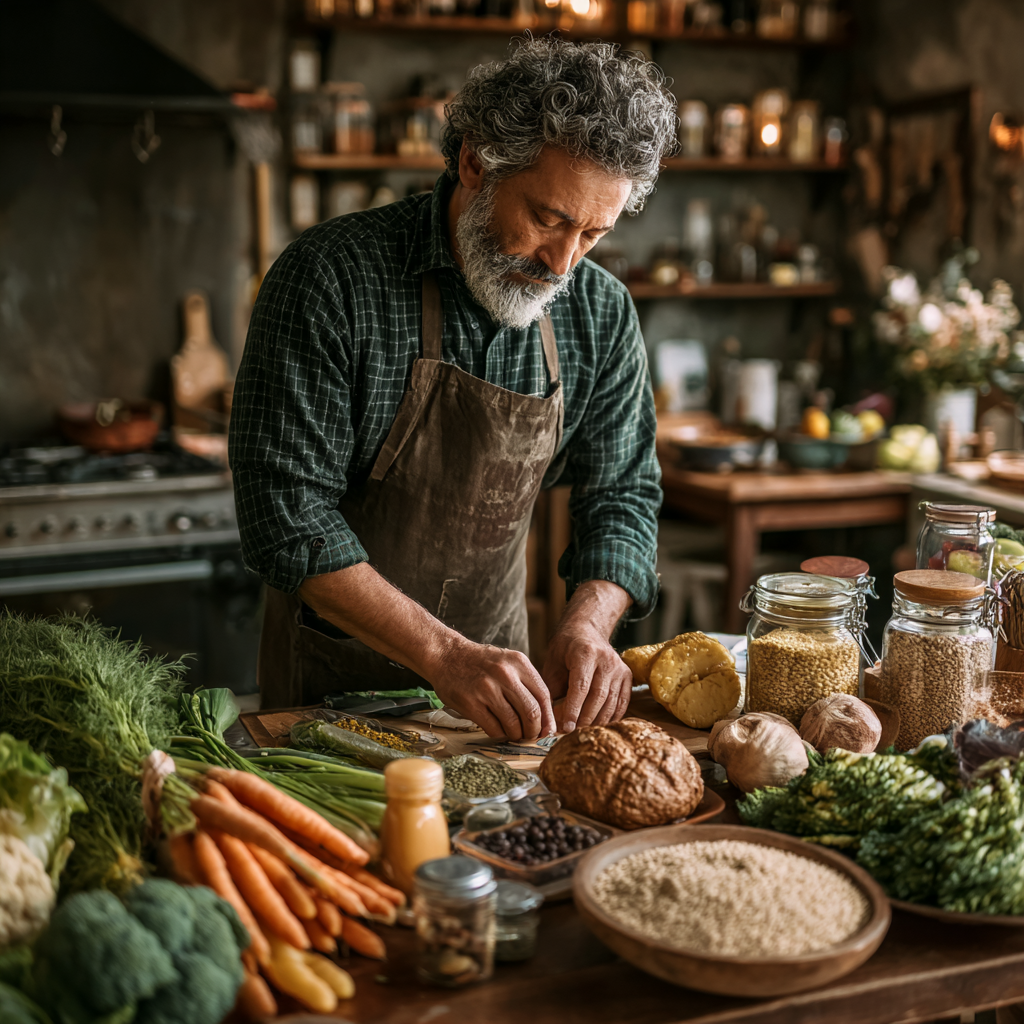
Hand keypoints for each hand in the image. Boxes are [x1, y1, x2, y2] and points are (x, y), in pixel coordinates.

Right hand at [430, 639, 556, 739]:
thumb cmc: (481, 663)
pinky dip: (500, 735)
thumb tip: (544, 716)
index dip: (549, 717)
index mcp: (518, 662)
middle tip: (530, 736)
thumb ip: (525, 683)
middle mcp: (504, 674)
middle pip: (531, 712)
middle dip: (534, 730)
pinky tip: (499, 732)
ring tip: (514, 734)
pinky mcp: (471, 703)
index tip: (548, 730)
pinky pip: (494, 728)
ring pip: (513, 724)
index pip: (543, 695)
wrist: (447, 655)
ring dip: (516, 735)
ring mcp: (487, 689)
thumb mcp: (507, 662)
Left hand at [542, 624, 632, 732]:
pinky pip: (622, 703)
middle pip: (597, 697)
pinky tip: (599, 725)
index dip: (573, 710)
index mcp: (586, 653)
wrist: (586, 630)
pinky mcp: (627, 676)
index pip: (581, 687)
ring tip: (582, 731)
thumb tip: (549, 718)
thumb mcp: (552, 662)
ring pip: (610, 702)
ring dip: (596, 721)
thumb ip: (551, 689)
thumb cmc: (565, 648)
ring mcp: (619, 668)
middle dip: (584, 719)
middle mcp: (607, 660)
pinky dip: (611, 717)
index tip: (565, 727)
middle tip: (571, 733)